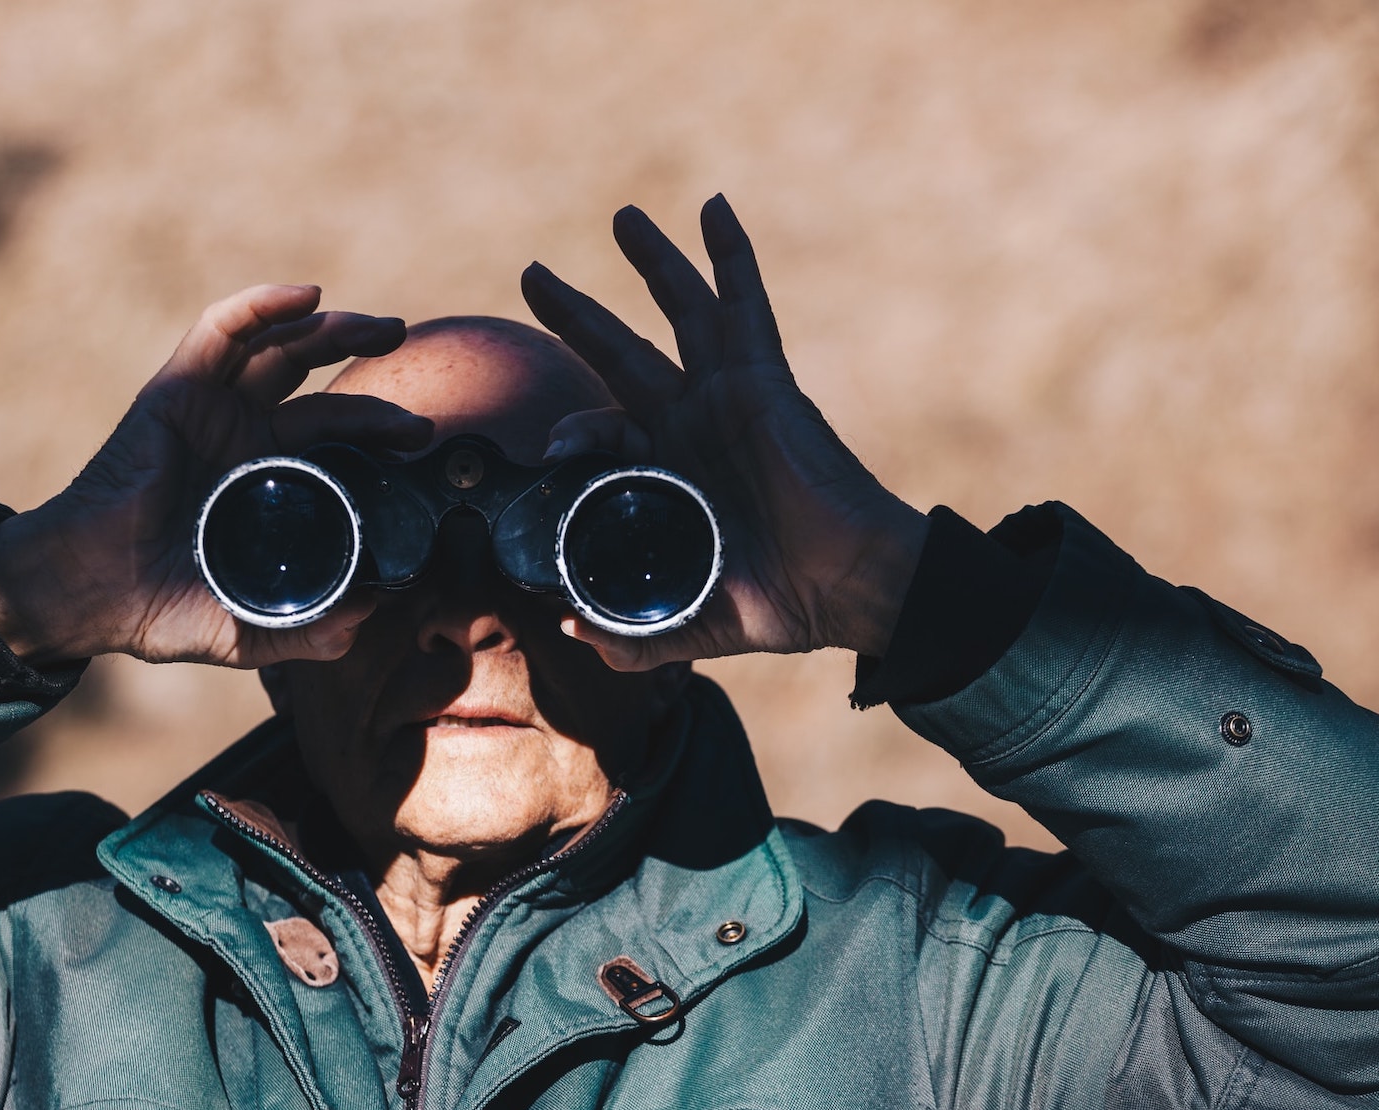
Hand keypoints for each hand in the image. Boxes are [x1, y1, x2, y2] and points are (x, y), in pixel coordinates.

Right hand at [0, 284, 431, 666]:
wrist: (90, 595)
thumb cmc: (159, 611)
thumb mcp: (252, 628)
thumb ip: (312, 629)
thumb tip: (371, 618)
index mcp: (263, 480)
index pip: (331, 436)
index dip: (377, 428)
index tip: (422, 441)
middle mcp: (241, 436)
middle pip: (315, 381)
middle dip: (365, 368)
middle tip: (413, 369)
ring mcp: (210, 410)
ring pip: (280, 347)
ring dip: (333, 328)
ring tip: (384, 328)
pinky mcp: (177, 390)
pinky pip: (222, 331)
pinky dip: (264, 305)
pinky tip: (309, 296)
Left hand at [520, 195, 926, 667]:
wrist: (845, 588)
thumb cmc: (782, 603)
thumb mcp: (688, 621)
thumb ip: (631, 633)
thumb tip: (570, 631)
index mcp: (670, 471)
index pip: (604, 429)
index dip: (571, 434)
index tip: (549, 453)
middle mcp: (693, 423)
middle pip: (623, 351)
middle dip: (578, 313)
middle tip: (533, 274)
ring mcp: (727, 395)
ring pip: (681, 311)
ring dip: (653, 262)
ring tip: (621, 218)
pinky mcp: (762, 380)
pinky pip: (744, 305)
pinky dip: (729, 256)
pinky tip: (712, 208)